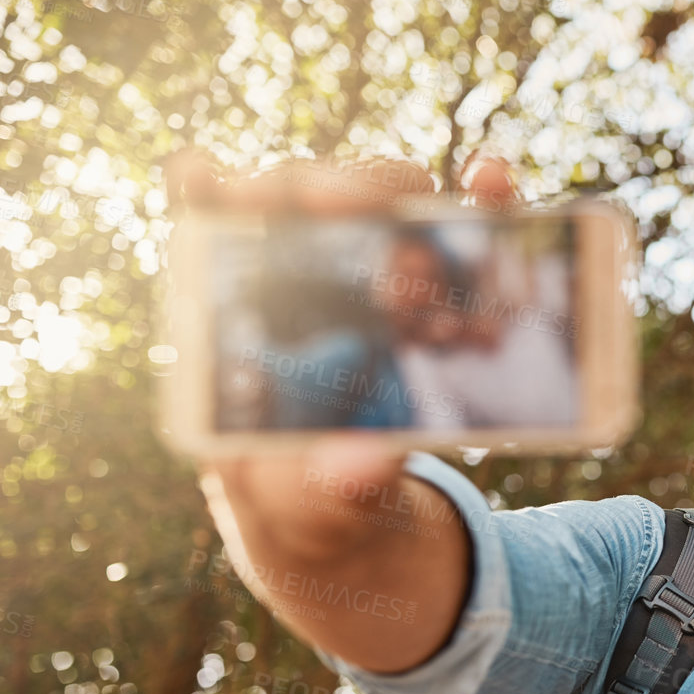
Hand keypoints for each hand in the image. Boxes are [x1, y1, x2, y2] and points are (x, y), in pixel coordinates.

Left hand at [165, 149, 515, 560]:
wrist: (357, 516)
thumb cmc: (305, 505)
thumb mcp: (312, 510)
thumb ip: (331, 491)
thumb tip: (360, 466)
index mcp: (234, 321)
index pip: (201, 228)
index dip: (200, 193)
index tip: (204, 177)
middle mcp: (294, 275)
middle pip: (300, 197)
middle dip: (326, 191)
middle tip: (348, 206)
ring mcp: (366, 270)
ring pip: (381, 199)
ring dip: (406, 211)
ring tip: (432, 265)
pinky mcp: (434, 279)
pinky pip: (460, 226)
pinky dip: (479, 200)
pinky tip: (493, 183)